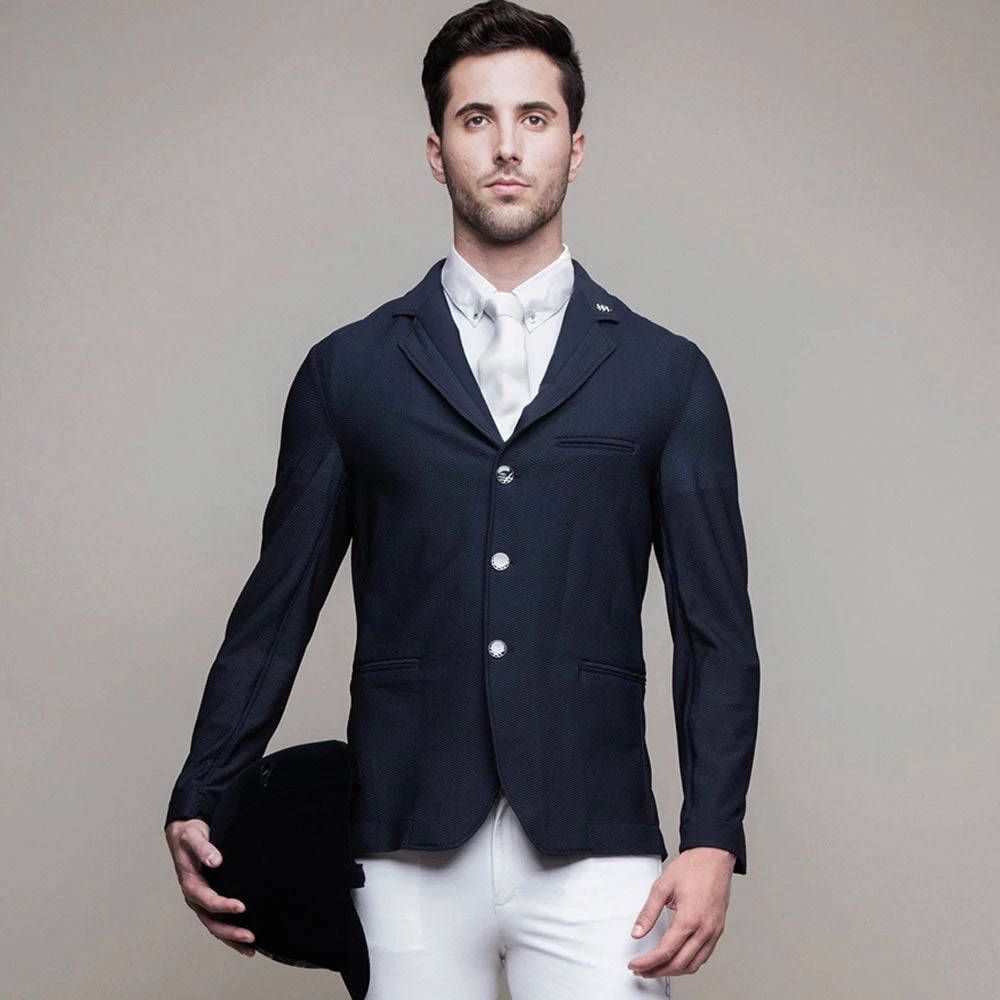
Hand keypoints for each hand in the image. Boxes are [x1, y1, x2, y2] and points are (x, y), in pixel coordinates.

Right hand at [165, 818, 255, 956]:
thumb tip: (216, 860)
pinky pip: (219, 920)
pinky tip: (244, 940)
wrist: (185, 834)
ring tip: (250, 948)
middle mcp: (195, 896)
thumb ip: (204, 847)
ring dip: (231, 938)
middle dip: (230, 931)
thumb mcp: (193, 837)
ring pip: (215, 926)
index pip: (207, 899)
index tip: (241, 906)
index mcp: (190, 883)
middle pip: (212, 921)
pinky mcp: (209, 900)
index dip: (223, 905)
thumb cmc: (189, 836)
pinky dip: (230, 932)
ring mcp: (202, 901)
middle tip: (250, 936)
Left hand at [626, 846, 735, 977]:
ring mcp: (713, 931)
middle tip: (642, 971)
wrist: (713, 857)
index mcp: (689, 919)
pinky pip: (704, 955)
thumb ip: (648, 913)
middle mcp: (704, 929)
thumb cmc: (692, 868)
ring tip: (657, 968)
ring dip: (674, 971)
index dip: (648, 962)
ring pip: (694, 965)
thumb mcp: (662, 886)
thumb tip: (637, 932)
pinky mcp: (718, 929)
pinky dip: (689, 963)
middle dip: (658, 971)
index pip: (666, 952)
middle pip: (680, 964)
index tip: (636, 965)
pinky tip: (678, 959)